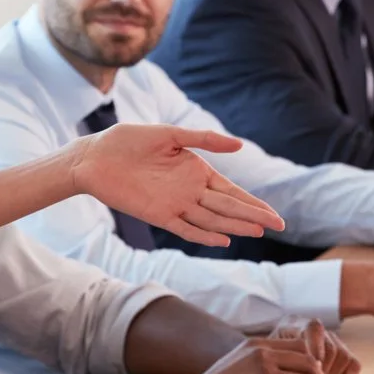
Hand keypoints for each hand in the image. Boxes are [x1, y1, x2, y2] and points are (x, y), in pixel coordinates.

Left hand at [71, 124, 283, 246]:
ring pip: (212, 219)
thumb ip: (204, 139)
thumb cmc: (130, 141)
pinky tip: (224, 240)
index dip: (253, 203)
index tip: (274, 215)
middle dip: (252, 216)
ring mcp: (176, 204)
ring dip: (234, 225)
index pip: (232, 191)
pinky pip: (185, 228)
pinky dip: (204, 234)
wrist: (96, 156)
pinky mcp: (158, 215)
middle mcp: (190, 190)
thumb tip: (240, 144)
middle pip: (228, 207)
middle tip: (278, 226)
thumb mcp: (170, 133)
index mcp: (196, 170)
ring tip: (258, 232)